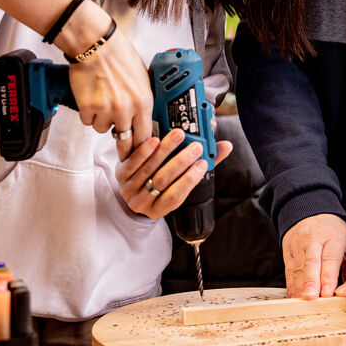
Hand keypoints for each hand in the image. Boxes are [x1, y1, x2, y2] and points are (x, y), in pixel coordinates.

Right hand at [61, 4, 153, 144]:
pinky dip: (88, 113)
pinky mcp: (87, 108)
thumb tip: (144, 116)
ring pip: (103, 130)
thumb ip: (143, 99)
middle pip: (125, 142)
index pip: (146, 136)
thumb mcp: (142, 77)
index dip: (142, 145)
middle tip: (120, 144)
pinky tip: (91, 97)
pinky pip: (87, 121)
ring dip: (102, 120)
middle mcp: (126, 109)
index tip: (138, 148)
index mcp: (143, 102)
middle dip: (123, 146)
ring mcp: (106, 110)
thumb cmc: (118, 54)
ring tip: (102, 101)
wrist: (96, 44)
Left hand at [114, 128, 231, 217]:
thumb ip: (203, 166)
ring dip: (165, 150)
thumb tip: (226, 147)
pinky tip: (155, 139)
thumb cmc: (162, 185)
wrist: (132, 186)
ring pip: (149, 169)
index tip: (202, 164)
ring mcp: (129, 189)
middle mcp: (142, 202)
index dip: (190, 180)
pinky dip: (145, 151)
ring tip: (179, 135)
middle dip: (181, 162)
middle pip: (163, 181)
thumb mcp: (180, 181)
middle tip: (195, 147)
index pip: (176, 197)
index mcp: (159, 209)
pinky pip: (132, 163)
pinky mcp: (119, 173)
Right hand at [281, 214, 345, 298]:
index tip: (328, 293)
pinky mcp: (287, 251)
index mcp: (333, 237)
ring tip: (303, 303)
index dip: (328, 277)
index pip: (330, 258)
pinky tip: (295, 298)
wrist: (311, 212)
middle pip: (311, 262)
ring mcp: (298, 245)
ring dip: (300, 287)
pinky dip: (291, 286)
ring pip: (298, 268)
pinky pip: (289, 271)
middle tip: (312, 298)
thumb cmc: (334, 233)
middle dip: (311, 282)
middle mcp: (313, 239)